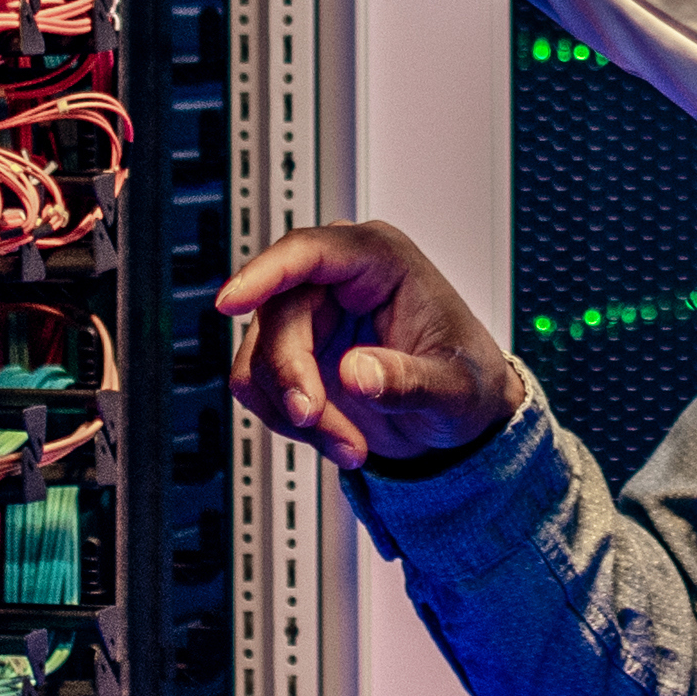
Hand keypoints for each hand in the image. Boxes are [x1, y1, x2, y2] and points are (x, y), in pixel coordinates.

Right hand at [216, 220, 529, 470]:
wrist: (459, 417)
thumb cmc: (466, 381)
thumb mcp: (455, 387)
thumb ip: (409, 380)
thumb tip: (355, 373)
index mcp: (381, 260)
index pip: (310, 251)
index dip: (265, 273)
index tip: (230, 301)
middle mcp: (336, 280)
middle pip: (276, 315)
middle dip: (292, 379)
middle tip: (314, 420)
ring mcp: (309, 317)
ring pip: (260, 358)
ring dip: (295, 413)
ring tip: (348, 444)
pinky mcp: (294, 356)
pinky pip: (260, 387)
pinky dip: (290, 423)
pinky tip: (334, 437)